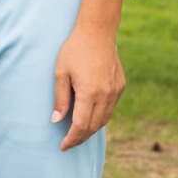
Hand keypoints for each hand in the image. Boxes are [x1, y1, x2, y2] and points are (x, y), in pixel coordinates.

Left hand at [51, 26, 125, 150]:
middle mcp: (105, 95)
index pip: (81, 126)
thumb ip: (60, 99)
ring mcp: (115, 91)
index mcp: (89, 93)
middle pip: (94, 126)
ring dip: (91, 129)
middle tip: (69, 142)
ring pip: (104, 119)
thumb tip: (57, 121)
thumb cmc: (75, 49)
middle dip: (80, 137)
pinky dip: (100, 117)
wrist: (97, 31)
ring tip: (78, 133)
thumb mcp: (60, 72)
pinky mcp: (120, 86)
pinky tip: (90, 116)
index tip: (63, 146)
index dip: (71, 139)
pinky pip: (110, 108)